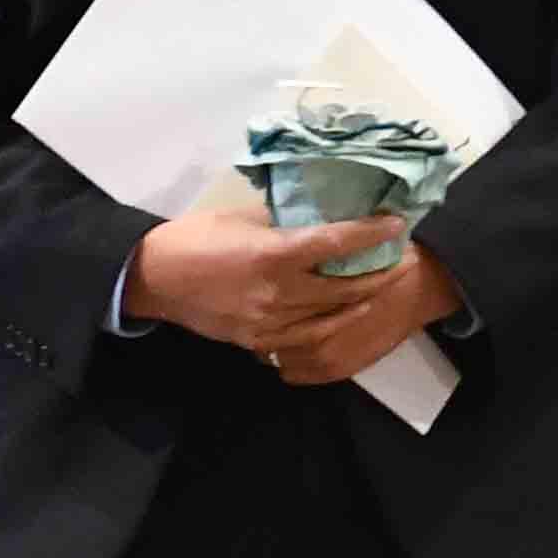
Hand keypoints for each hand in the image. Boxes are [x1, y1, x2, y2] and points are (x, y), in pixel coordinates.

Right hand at [131, 199, 471, 378]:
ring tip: (383, 286)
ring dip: (361, 301)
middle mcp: (277, 293)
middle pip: (344, 288)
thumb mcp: (242, 218)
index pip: (336, 243)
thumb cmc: (195, 237)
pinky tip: (348, 314)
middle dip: (379, 273)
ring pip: (330, 318)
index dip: (371, 234)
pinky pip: (305, 339)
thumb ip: (283, 223)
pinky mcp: (257, 340)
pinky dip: (331, 326)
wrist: (154, 278)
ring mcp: (268, 322)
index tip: (397, 224)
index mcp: (273, 254)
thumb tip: (317, 217)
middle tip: (403, 260)